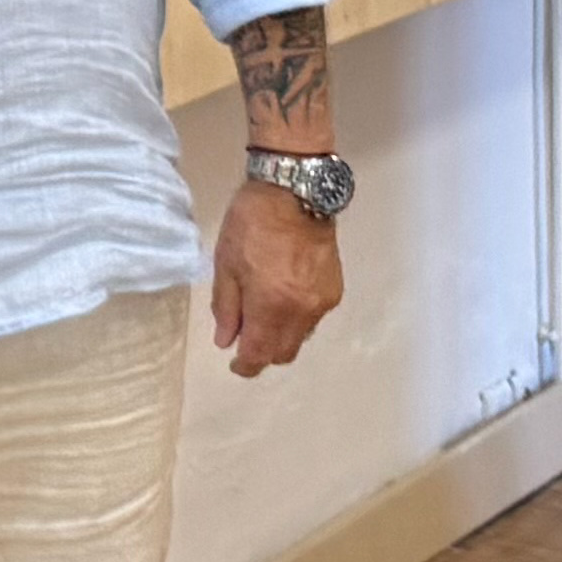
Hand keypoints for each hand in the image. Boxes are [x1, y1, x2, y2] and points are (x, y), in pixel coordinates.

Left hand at [213, 182, 341, 376]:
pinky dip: (295, 319)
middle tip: (244, 337)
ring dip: (280, 336)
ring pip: (300, 337)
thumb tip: (227, 341)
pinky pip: (313, 319)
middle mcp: (303, 311)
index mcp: (272, 305)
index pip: (260, 354)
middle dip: (263, 353)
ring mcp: (323, 302)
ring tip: (260, 312)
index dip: (245, 366)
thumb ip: (226, 307)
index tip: (235, 364)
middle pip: (284, 352)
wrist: (295, 195)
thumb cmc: (250, 225)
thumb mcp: (226, 264)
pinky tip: (281, 298)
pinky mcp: (335, 291)